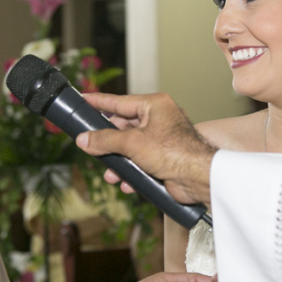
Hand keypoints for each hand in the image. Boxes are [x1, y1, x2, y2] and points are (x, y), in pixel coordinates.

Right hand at [75, 93, 215, 204]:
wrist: (198, 177)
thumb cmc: (174, 152)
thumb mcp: (132, 143)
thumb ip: (105, 140)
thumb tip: (84, 139)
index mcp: (154, 105)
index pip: (120, 101)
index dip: (99, 102)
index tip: (83, 99)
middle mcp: (159, 119)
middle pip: (123, 127)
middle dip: (108, 142)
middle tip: (90, 147)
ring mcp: (162, 139)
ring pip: (130, 147)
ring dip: (119, 162)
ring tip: (111, 174)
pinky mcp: (164, 158)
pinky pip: (141, 161)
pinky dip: (133, 172)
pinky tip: (127, 183)